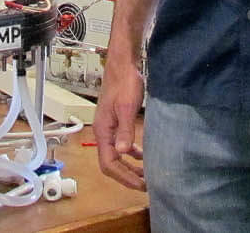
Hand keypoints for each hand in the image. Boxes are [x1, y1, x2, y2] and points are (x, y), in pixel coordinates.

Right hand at [95, 59, 146, 189]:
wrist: (122, 64)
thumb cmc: (124, 82)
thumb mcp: (127, 106)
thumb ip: (125, 130)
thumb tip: (122, 152)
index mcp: (103, 131)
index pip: (108, 164)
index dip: (123, 177)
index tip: (140, 185)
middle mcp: (103, 132)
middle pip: (111, 163)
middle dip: (127, 176)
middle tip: (145, 185)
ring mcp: (109, 127)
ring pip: (116, 155)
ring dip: (130, 167)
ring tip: (146, 175)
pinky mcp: (116, 121)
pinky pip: (121, 144)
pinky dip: (131, 154)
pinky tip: (143, 155)